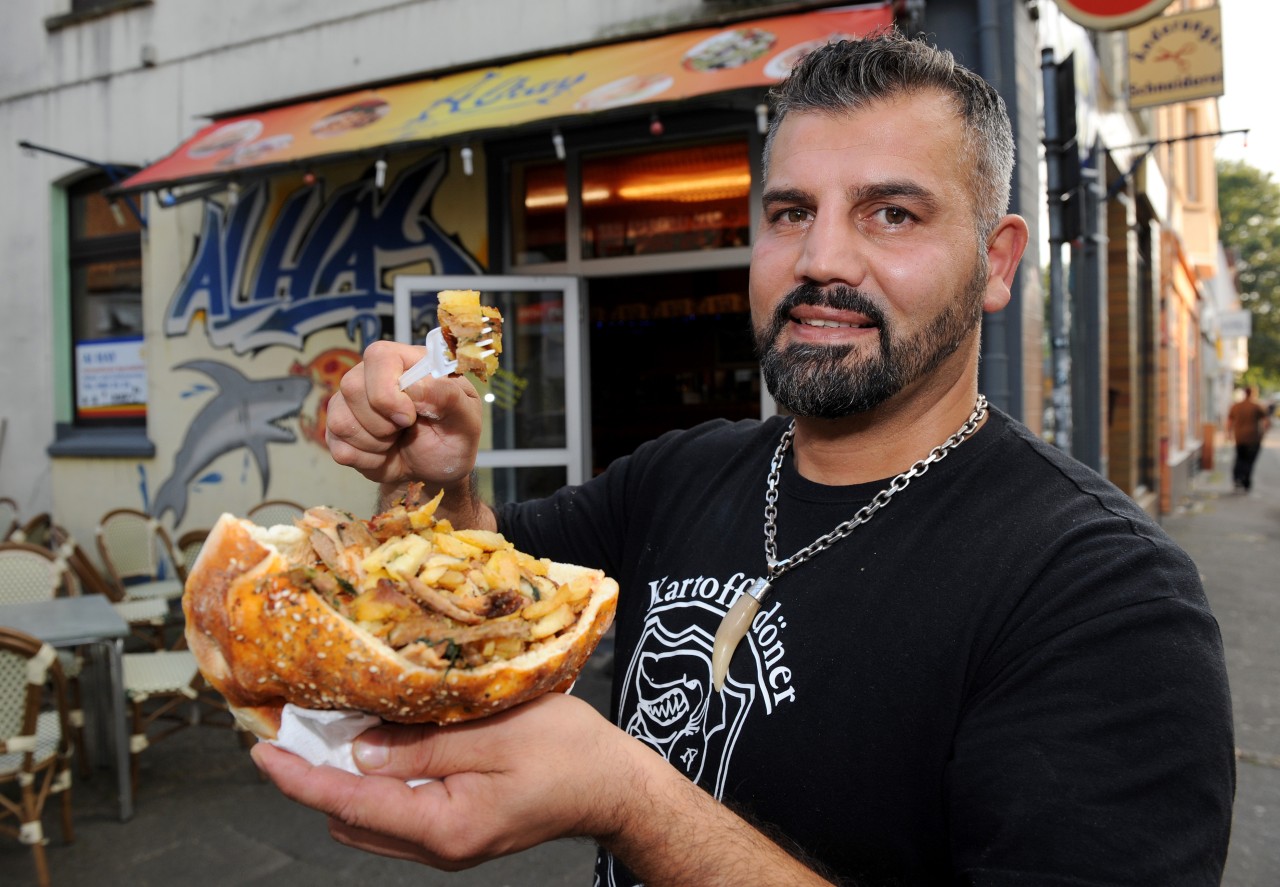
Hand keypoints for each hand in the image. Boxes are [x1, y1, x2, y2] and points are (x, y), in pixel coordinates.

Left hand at [250, 693, 638, 870]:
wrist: (615, 786)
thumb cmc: (568, 752)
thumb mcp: (494, 733)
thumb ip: (421, 747)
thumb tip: (357, 754)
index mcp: (446, 827)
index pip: (351, 806)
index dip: (301, 779)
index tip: (261, 752)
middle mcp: (440, 848)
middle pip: (352, 820)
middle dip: (316, 778)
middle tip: (292, 728)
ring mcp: (450, 845)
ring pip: (371, 820)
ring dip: (345, 781)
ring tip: (328, 732)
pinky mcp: (460, 831)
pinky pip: (399, 814)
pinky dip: (377, 784)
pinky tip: (378, 748)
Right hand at [326, 340, 482, 490]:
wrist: (437, 470)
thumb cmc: (453, 437)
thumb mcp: (466, 419)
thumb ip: (448, 397)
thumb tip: (414, 386)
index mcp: (407, 362)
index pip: (379, 357)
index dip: (387, 391)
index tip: (409, 417)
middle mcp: (373, 375)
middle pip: (352, 387)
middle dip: (382, 423)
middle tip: (406, 429)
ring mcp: (351, 403)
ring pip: (340, 420)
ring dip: (375, 443)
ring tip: (396, 441)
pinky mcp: (339, 431)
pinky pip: (338, 447)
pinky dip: (366, 460)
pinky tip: (383, 453)